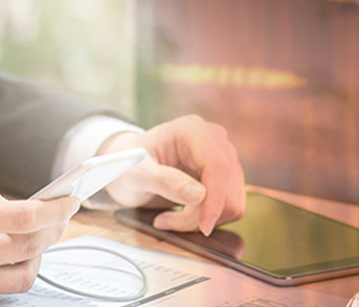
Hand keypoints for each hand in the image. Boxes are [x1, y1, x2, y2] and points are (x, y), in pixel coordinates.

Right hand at [0, 153, 79, 305]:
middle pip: (31, 246)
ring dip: (39, 256)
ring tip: (41, 239)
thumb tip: (9, 202)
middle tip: (62, 217)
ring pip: (21, 276)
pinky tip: (9, 256)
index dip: (55, 209)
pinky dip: (10, 271)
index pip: (26, 217)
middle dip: (55, 229)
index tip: (70, 201)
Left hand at [98, 115, 245, 235]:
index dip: (215, 200)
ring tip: (168, 217)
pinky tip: (182, 214)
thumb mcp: (136, 174)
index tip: (204, 227)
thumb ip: (164, 181)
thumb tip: (199, 194)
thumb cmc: (128, 165)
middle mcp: (215, 140)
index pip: (218, 167)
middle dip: (200, 213)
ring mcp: (224, 158)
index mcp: (193, 130)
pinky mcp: (227, 176)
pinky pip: (229, 207)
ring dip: (201, 219)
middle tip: (164, 221)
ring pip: (231, 202)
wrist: (129, 168)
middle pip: (227, 188)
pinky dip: (206, 218)